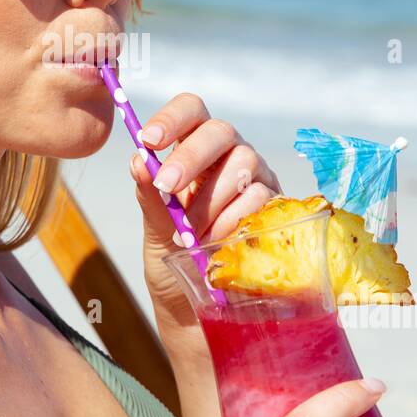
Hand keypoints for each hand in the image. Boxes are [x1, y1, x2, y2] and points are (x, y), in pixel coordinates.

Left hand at [129, 92, 281, 319]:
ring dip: (211, 198)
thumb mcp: (156, 228)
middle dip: (190, 156)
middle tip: (167, 187)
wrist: (202, 306)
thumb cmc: (176, 257)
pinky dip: (233, 220)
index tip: (148, 140)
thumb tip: (139, 161)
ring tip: (190, 233)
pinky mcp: (278, 206)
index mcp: (194, 149)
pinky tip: (215, 242)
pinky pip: (261, 199)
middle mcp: (230, 155)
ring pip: (244, 163)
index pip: (191, 110)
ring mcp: (257, 178)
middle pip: (220, 131)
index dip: (172, 118)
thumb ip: (149, 196)